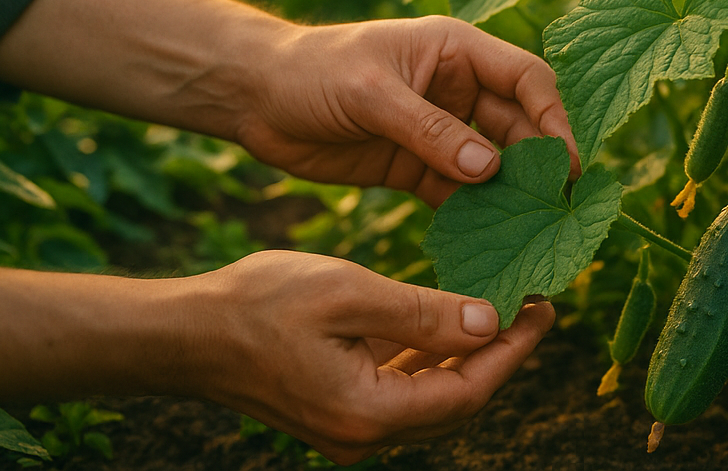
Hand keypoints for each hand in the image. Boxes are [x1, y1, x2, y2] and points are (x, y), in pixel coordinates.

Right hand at [198, 251, 553, 464]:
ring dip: (468, 354)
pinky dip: (431, 356)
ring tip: (502, 305)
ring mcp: (349, 426)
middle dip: (500, 354)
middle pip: (457, 402)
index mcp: (368, 414)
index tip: (544, 307)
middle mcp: (363, 434)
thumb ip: (424, 314)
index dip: (513, 351)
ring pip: (432, 397)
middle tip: (533, 304)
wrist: (183, 333)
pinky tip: (449, 318)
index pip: (467, 393)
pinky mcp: (338, 408)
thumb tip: (491, 323)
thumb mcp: (350, 293)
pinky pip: (402, 388)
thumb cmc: (259, 305)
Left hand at [238, 16, 576, 205]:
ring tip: (530, 231)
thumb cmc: (311, 72)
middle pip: (518, 126)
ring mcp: (440, 130)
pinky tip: (487, 243)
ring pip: (493, 164)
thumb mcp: (370, 93)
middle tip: (556, 207)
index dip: (552, 116)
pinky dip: (474, 216)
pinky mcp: (416, 167)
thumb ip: (429, 129)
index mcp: (457, 50)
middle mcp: (458, 89)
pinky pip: (458, 193)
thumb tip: (490, 168)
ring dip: (510, 194)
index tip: (566, 160)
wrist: (253, 98)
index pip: (525, 78)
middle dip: (538, 163)